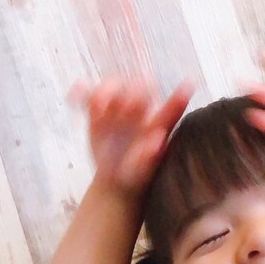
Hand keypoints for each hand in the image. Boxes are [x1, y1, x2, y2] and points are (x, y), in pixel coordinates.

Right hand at [69, 77, 193, 196]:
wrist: (116, 179)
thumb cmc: (136, 175)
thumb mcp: (143, 171)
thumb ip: (150, 155)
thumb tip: (158, 140)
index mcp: (159, 123)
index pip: (172, 107)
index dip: (179, 96)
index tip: (190, 84)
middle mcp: (141, 110)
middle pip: (139, 87)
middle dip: (133, 92)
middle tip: (126, 108)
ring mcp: (119, 108)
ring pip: (114, 85)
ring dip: (106, 91)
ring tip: (98, 107)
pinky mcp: (98, 111)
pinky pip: (89, 94)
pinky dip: (82, 91)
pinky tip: (75, 96)